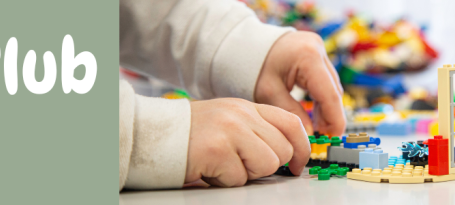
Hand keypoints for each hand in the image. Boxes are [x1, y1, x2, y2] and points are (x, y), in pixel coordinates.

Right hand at [186, 98, 309, 186]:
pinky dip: (224, 180)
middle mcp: (241, 114)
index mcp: (247, 107)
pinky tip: (208, 169)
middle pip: (283, 150)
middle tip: (240, 165)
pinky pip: (239, 178)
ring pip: (267, 164)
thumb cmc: (190, 135)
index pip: (291, 123)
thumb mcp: (227, 122)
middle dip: (266, 167)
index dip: (302, 149)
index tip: (298, 166)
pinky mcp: (216, 148)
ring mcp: (229, 129)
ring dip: (246, 174)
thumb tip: (287, 156)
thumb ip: (255, 131)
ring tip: (223, 165)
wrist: (152, 135)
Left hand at [255, 31, 345, 135]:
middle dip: (330, 115)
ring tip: (317, 127)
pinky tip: (314, 113)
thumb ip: (291, 113)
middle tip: (323, 136)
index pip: (329, 94)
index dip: (335, 119)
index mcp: (308, 57)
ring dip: (326, 107)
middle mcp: (318, 49)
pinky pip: (325, 79)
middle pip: (333, 90)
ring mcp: (318, 49)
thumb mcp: (269, 93)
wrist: (245, 44)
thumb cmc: (253, 66)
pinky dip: (321, 96)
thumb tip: (310, 134)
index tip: (333, 137)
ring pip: (331, 85)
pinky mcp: (316, 52)